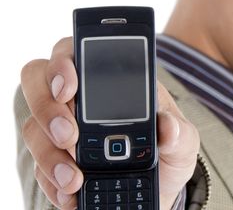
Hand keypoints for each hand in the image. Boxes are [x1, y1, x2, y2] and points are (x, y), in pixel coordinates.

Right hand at [20, 37, 199, 209]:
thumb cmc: (169, 151)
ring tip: (75, 177)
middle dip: (48, 107)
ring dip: (49, 153)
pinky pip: (38, 166)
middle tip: (70, 136)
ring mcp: (63, 128)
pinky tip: (71, 194)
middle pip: (40, 81)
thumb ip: (179, 132)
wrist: (159, 189)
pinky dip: (51, 181)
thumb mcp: (183, 141)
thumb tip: (168, 127)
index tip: (69, 87)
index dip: (64, 63)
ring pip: (34, 126)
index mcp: (113, 81)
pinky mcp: (55, 160)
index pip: (77, 53)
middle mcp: (81, 98)